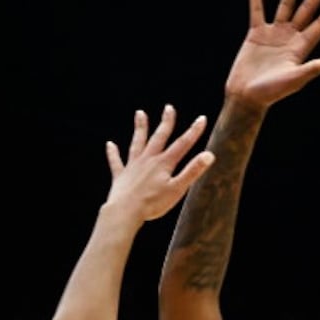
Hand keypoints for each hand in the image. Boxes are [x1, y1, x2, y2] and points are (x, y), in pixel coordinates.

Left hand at [103, 105, 213, 223]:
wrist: (125, 211)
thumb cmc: (152, 203)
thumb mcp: (177, 188)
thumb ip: (192, 171)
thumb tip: (209, 155)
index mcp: (163, 163)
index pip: (182, 144)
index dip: (193, 131)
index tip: (201, 119)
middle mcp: (148, 160)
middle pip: (159, 137)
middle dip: (166, 122)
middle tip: (169, 108)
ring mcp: (133, 166)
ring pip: (137, 143)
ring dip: (140, 128)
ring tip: (140, 113)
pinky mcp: (121, 176)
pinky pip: (116, 162)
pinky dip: (113, 153)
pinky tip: (110, 145)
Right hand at [224, 0, 319, 109]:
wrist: (246, 97)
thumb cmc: (272, 93)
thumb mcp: (295, 80)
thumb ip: (314, 68)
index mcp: (302, 47)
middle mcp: (290, 37)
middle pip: (308, 7)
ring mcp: (273, 34)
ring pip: (286, 3)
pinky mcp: (255, 34)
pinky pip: (257, 10)